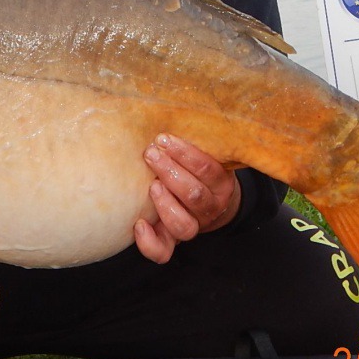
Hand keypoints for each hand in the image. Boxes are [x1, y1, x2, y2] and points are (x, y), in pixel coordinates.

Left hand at [134, 134, 241, 263]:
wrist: (211, 202)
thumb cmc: (197, 168)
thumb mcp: (205, 153)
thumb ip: (191, 143)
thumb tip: (166, 106)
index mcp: (220, 183)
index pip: (208, 169)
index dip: (185, 154)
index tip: (163, 139)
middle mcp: (209, 208)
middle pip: (194, 196)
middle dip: (170, 172)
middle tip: (150, 154)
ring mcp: (192, 226)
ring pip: (184, 226)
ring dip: (165, 204)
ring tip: (151, 186)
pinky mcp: (172, 241)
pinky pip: (164, 252)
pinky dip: (150, 242)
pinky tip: (138, 224)